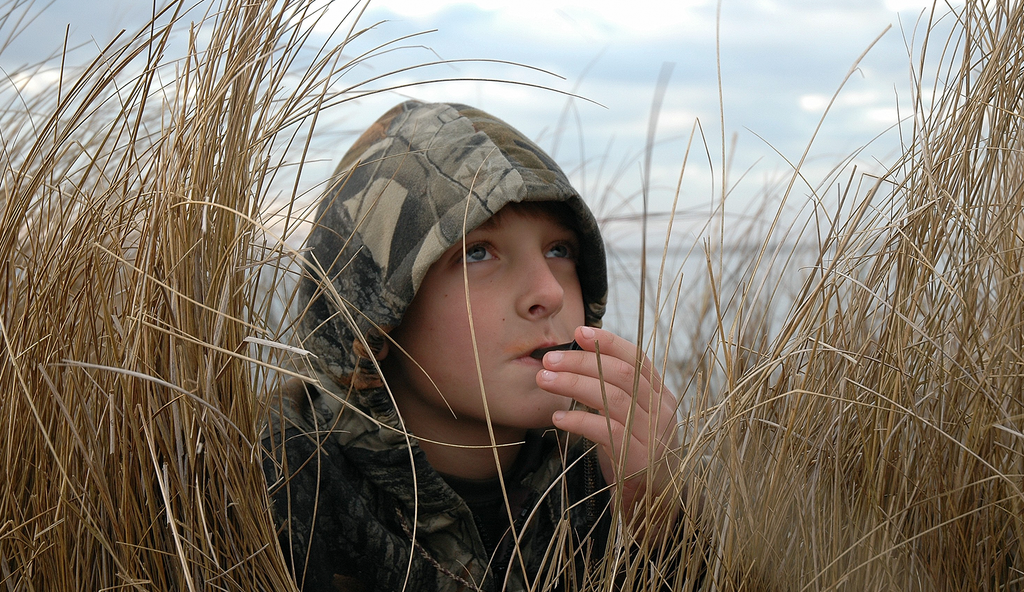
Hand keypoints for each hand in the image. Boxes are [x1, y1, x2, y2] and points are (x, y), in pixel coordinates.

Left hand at [537, 326, 680, 526]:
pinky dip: (579, 421)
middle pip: (621, 375)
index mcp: (660, 394)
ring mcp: (652, 435)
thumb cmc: (633, 451)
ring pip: (613, 399)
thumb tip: (578, 355)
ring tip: (544, 379)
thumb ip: (614, 389)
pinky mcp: (637, 458)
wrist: (652, 501)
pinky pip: (606, 432)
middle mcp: (661, 411)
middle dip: (582, 361)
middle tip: (549, 358)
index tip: (579, 332)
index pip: (637, 359)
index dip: (608, 342)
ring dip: (574, 385)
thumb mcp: (630, 416)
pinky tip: (557, 417)